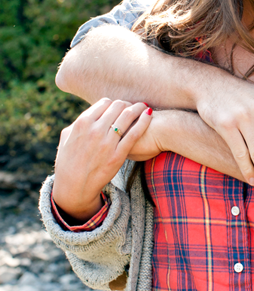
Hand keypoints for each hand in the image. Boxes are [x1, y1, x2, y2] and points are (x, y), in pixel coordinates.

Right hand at [53, 99, 152, 221]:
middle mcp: (95, 130)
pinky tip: (149, 114)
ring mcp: (107, 143)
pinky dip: (144, 120)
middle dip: (128, 104)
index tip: (120, 106)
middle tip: (134, 106)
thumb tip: (88, 116)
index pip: (104, 103)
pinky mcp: (118, 155)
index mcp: (82, 123)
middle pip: (118, 106)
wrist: (74, 186)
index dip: (114, 103)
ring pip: (128, 116)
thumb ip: (77, 124)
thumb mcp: (66, 139)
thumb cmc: (68, 163)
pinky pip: (135, 132)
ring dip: (138, 108)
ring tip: (144, 107)